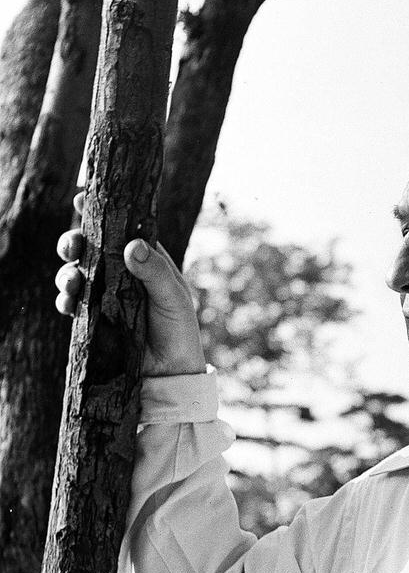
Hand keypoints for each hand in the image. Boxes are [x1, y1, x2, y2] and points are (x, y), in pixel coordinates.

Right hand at [55, 194, 206, 376]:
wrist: (170, 373)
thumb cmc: (179, 330)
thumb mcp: (173, 298)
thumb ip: (156, 272)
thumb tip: (132, 244)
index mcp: (144, 261)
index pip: (119, 230)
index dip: (98, 213)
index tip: (82, 199)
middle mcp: (121, 274)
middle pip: (89, 248)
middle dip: (73, 242)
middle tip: (73, 246)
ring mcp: (104, 295)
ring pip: (75, 273)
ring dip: (67, 273)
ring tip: (72, 281)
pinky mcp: (93, 317)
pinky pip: (71, 303)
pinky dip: (65, 300)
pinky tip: (68, 302)